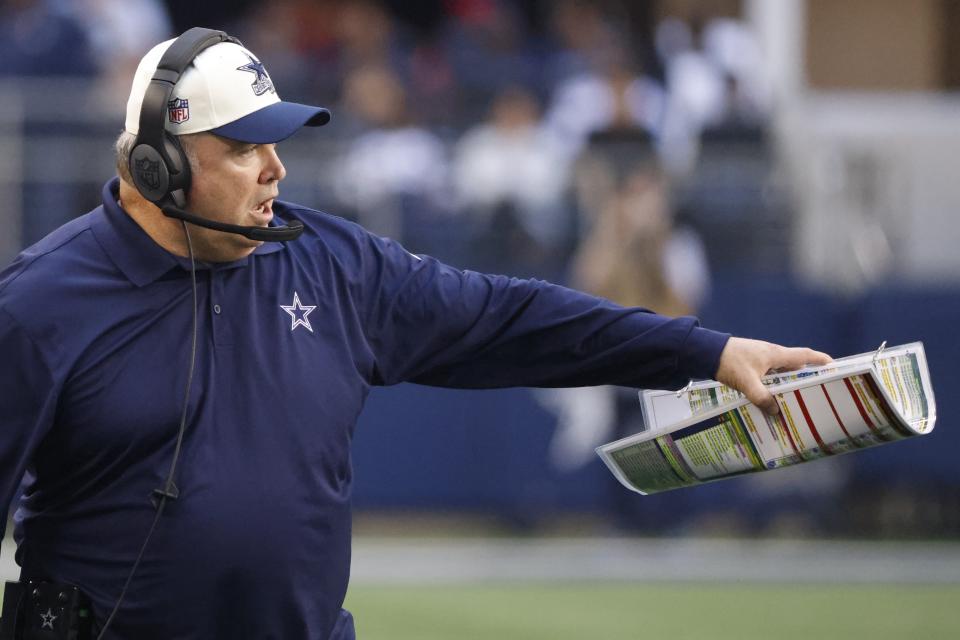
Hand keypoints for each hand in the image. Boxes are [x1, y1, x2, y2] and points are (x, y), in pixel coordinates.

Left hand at [715, 337, 832, 415]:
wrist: (707, 352)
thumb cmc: (729, 362)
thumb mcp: (747, 383)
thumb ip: (762, 398)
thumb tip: (776, 411)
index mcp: (775, 354)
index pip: (805, 355)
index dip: (821, 360)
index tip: (835, 366)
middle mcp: (771, 354)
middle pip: (796, 366)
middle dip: (807, 377)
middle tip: (818, 391)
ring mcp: (761, 358)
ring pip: (782, 372)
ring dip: (789, 383)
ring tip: (797, 400)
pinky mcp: (752, 364)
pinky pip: (770, 375)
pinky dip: (775, 384)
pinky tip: (772, 397)